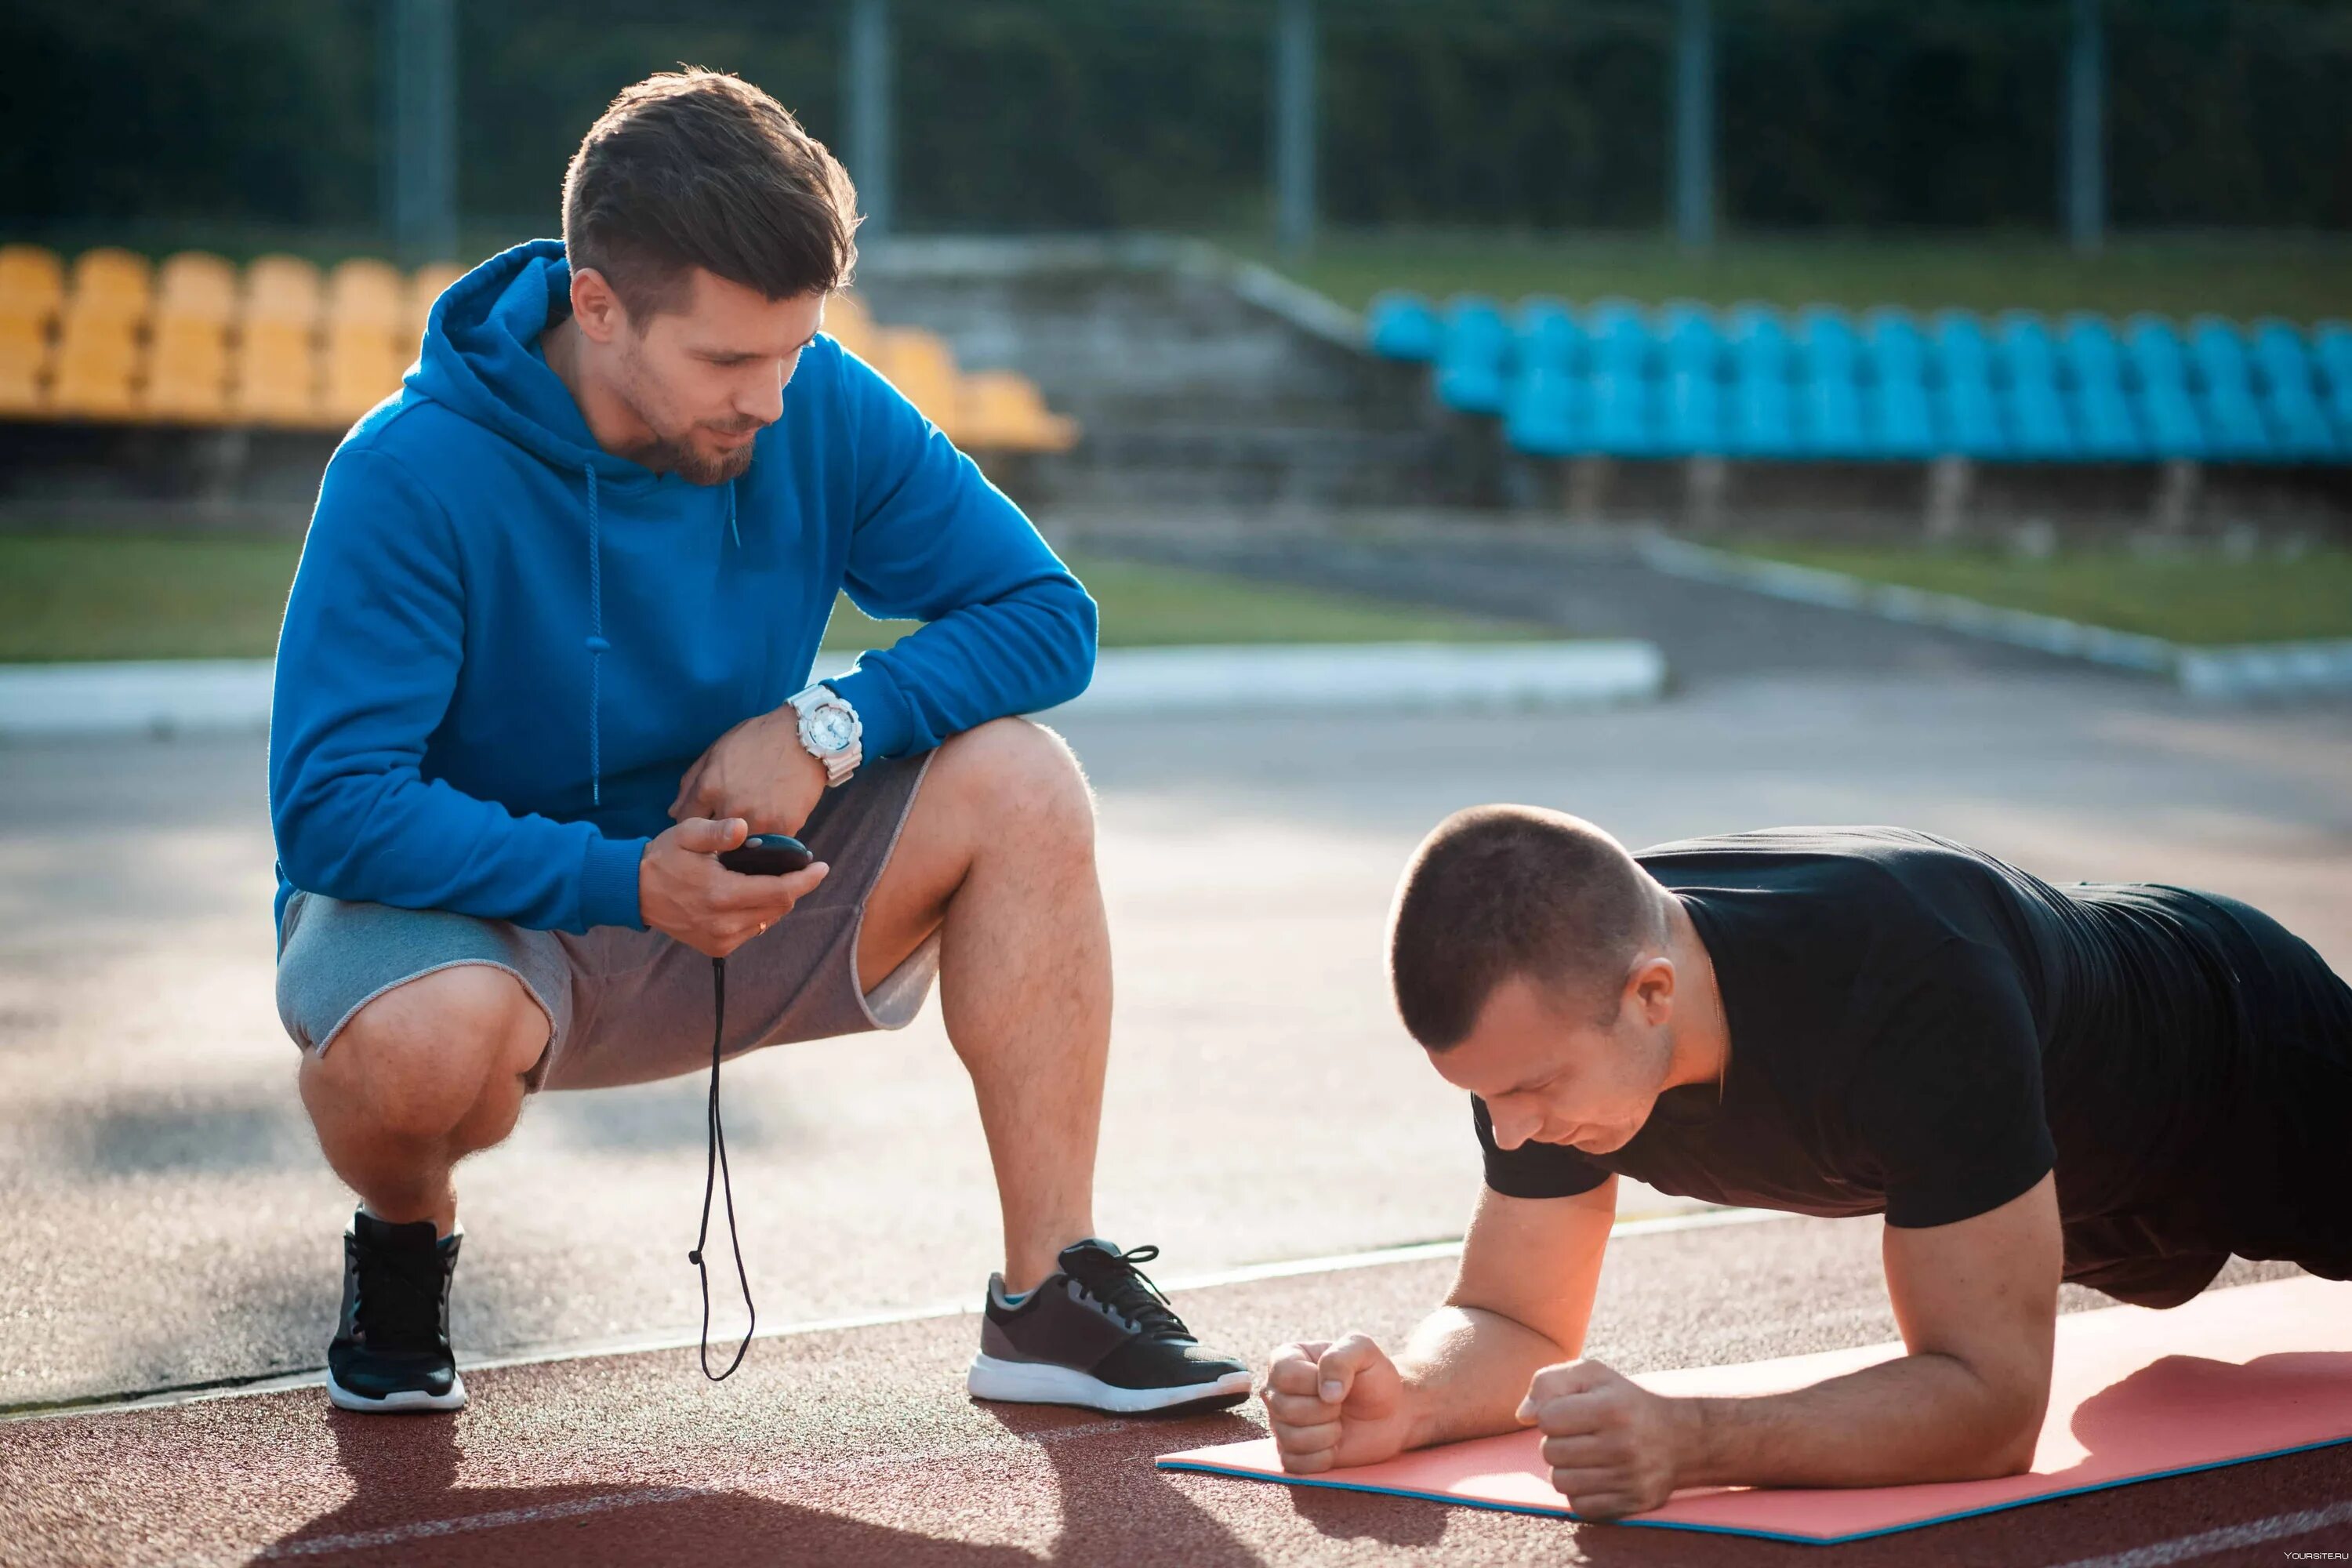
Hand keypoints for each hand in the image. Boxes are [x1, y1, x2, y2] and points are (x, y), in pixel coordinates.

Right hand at [640, 816, 829, 957]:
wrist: (633, 891)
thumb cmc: (664, 857)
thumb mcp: (687, 834)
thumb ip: (717, 831)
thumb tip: (743, 828)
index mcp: (721, 894)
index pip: (780, 892)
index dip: (806, 880)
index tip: (822, 867)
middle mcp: (724, 923)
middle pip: (779, 907)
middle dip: (792, 886)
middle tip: (793, 867)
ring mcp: (720, 939)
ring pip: (768, 920)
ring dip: (776, 900)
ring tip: (770, 879)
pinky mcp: (716, 947)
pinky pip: (752, 930)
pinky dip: (759, 914)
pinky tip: (750, 896)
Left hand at [668, 706, 825, 836]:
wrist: (805, 736)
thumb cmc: (758, 739)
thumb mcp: (717, 751)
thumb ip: (691, 784)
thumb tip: (673, 813)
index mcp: (709, 787)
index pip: (686, 823)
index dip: (691, 827)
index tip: (700, 827)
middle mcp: (730, 808)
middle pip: (712, 842)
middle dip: (714, 840)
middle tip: (723, 834)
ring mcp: (759, 820)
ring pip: (741, 848)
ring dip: (741, 845)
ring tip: (747, 834)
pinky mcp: (785, 827)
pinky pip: (770, 845)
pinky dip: (768, 840)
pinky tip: (771, 826)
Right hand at [1261, 1335, 1412, 1473]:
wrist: (1390, 1414)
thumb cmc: (1373, 1377)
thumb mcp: (1364, 1351)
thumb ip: (1342, 1358)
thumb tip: (1326, 1393)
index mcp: (1286, 1359)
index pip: (1284, 1374)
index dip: (1314, 1383)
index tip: (1337, 1385)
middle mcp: (1277, 1391)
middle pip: (1284, 1408)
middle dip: (1324, 1411)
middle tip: (1341, 1406)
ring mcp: (1281, 1424)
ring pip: (1289, 1438)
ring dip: (1326, 1436)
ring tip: (1339, 1425)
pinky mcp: (1290, 1453)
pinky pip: (1293, 1464)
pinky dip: (1321, 1459)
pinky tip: (1334, 1446)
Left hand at [1518, 1359, 1689, 1519]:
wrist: (1681, 1437)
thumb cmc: (1624, 1401)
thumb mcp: (1592, 1375)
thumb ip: (1549, 1382)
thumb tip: (1522, 1416)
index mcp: (1611, 1408)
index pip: (1547, 1418)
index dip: (1550, 1413)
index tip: (1569, 1411)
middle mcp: (1622, 1445)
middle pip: (1550, 1452)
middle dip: (1556, 1441)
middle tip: (1578, 1435)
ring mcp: (1628, 1478)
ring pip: (1560, 1482)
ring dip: (1565, 1468)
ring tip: (1585, 1455)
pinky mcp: (1632, 1503)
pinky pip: (1579, 1506)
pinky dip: (1580, 1492)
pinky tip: (1595, 1476)